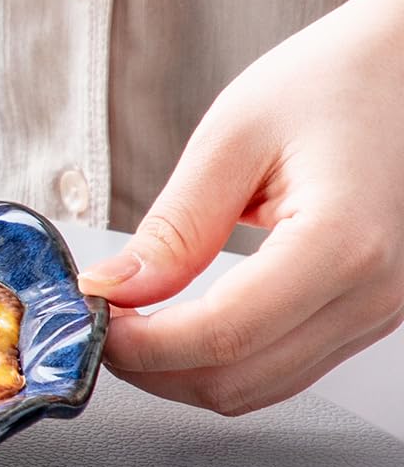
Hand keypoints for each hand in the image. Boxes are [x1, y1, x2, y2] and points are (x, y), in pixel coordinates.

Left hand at [78, 0, 403, 414]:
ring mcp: (383, 311)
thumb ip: (174, 228)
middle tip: (100, 323)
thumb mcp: (234, 137)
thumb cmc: (338, 78)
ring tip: (133, 322)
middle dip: (152, 368)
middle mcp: (376, 292)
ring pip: (262, 388)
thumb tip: (112, 290)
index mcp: (342, 243)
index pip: (222, 336)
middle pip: (239, 382)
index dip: (140, 344)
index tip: (91, 319)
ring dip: (184, 372)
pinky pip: (289, 366)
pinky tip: (183, 322)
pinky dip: (225, 360)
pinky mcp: (374, 313)